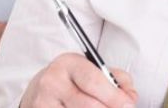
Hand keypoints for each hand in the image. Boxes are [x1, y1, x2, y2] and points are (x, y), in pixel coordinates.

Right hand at [21, 52, 137, 106]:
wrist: (37, 93)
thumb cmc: (71, 83)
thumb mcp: (91, 71)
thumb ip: (117, 79)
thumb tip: (130, 97)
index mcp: (68, 64)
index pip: (93, 81)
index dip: (114, 96)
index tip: (128, 104)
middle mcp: (52, 82)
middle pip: (90, 106)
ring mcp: (44, 103)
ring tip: (99, 107)